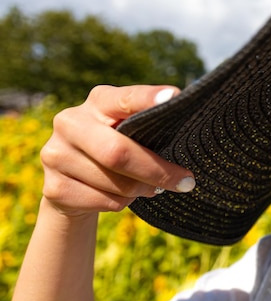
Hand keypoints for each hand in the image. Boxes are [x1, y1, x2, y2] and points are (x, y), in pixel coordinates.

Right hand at [40, 85, 194, 216]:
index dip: (148, 99)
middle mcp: (70, 122)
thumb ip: (147, 126)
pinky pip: (105, 202)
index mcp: (98, 101)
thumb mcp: (129, 130)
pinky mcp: (53, 188)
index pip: (126, 98)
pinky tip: (122, 196)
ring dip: (142, 190)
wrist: (73, 182)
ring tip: (150, 187)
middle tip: (186, 181)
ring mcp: (56, 155)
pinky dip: (123, 203)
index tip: (174, 97)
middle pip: (119, 152)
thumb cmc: (117, 147)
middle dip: (158, 171)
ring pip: (116, 183)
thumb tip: (185, 129)